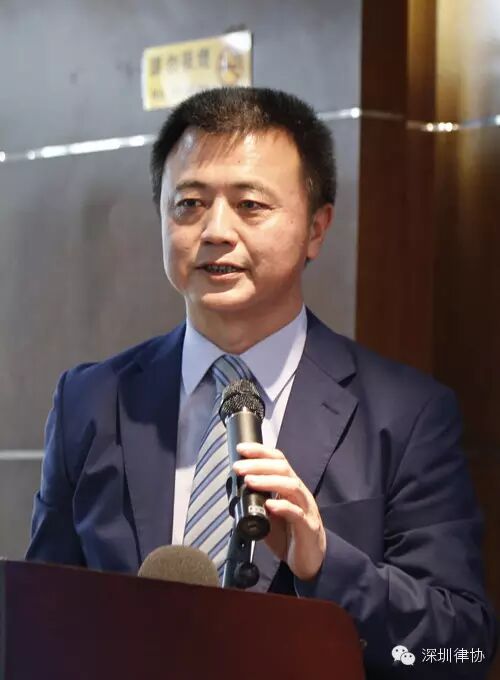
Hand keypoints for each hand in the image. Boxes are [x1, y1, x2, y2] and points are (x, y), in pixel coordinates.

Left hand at [233, 442, 325, 580]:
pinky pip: (297, 513)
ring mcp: (306, 508)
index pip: (277, 460)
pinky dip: (283, 507)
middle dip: (259, 465)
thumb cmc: (289, 534)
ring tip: (249, 481)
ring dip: (268, 481)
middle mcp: (299, 493)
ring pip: (291, 486)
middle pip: (283, 469)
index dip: (260, 452)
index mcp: (289, 486)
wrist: (309, 560)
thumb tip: (235, 491)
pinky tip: (269, 505)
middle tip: (239, 468)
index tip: (241, 449)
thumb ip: (257, 501)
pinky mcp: (308, 527)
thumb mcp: (269, 514)